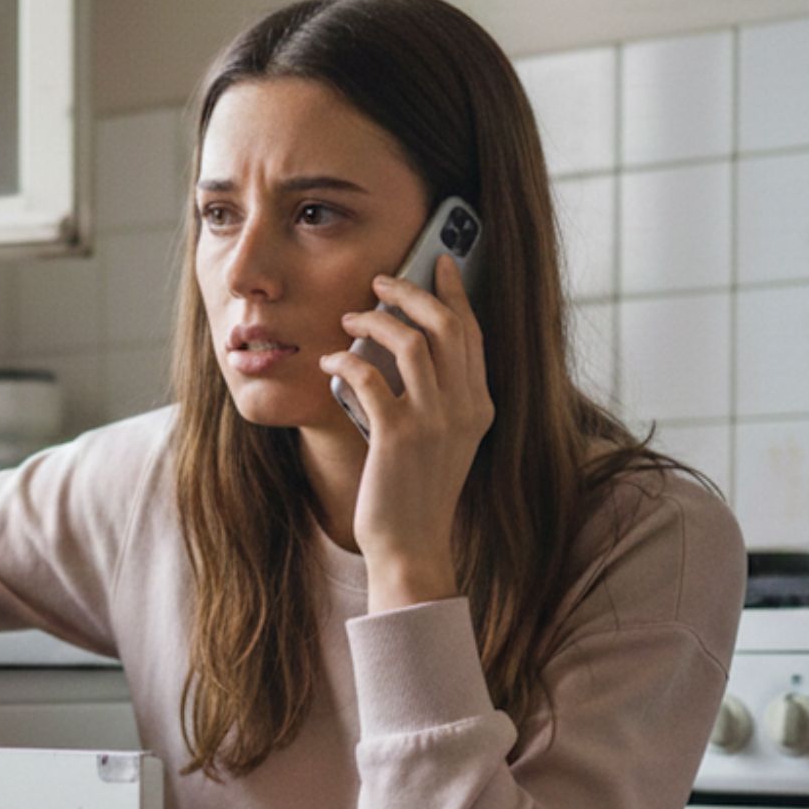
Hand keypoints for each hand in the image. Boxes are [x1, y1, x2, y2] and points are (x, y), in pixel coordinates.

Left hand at [318, 253, 492, 608]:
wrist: (411, 546)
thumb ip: (437, 397)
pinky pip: (369, 377)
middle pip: (446, 325)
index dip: (454, 292)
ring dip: (375, 320)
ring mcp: (434, 422)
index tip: (438, 261)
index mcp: (480, 406)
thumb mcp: (442, 440)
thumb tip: (405, 346)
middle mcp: (465, 408)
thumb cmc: (416, 492)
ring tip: (350, 316)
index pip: (472, 332)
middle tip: (381, 280)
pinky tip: (329, 362)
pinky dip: (345, 360)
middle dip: (412, 292)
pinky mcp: (397, 436)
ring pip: (412, 342)